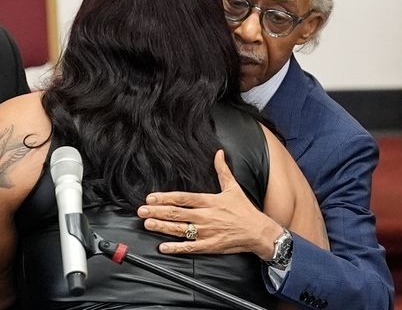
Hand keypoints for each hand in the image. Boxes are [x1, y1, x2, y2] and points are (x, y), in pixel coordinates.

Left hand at [136, 150, 280, 258]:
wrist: (259, 232)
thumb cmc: (245, 210)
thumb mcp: (233, 188)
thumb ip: (222, 170)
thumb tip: (218, 153)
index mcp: (210, 201)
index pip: (183, 198)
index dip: (165, 197)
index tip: (150, 197)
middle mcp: (206, 216)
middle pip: (177, 213)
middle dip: (157, 212)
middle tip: (141, 211)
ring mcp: (208, 232)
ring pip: (180, 230)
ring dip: (162, 227)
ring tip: (147, 224)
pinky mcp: (211, 246)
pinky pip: (191, 247)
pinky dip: (176, 248)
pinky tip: (163, 247)